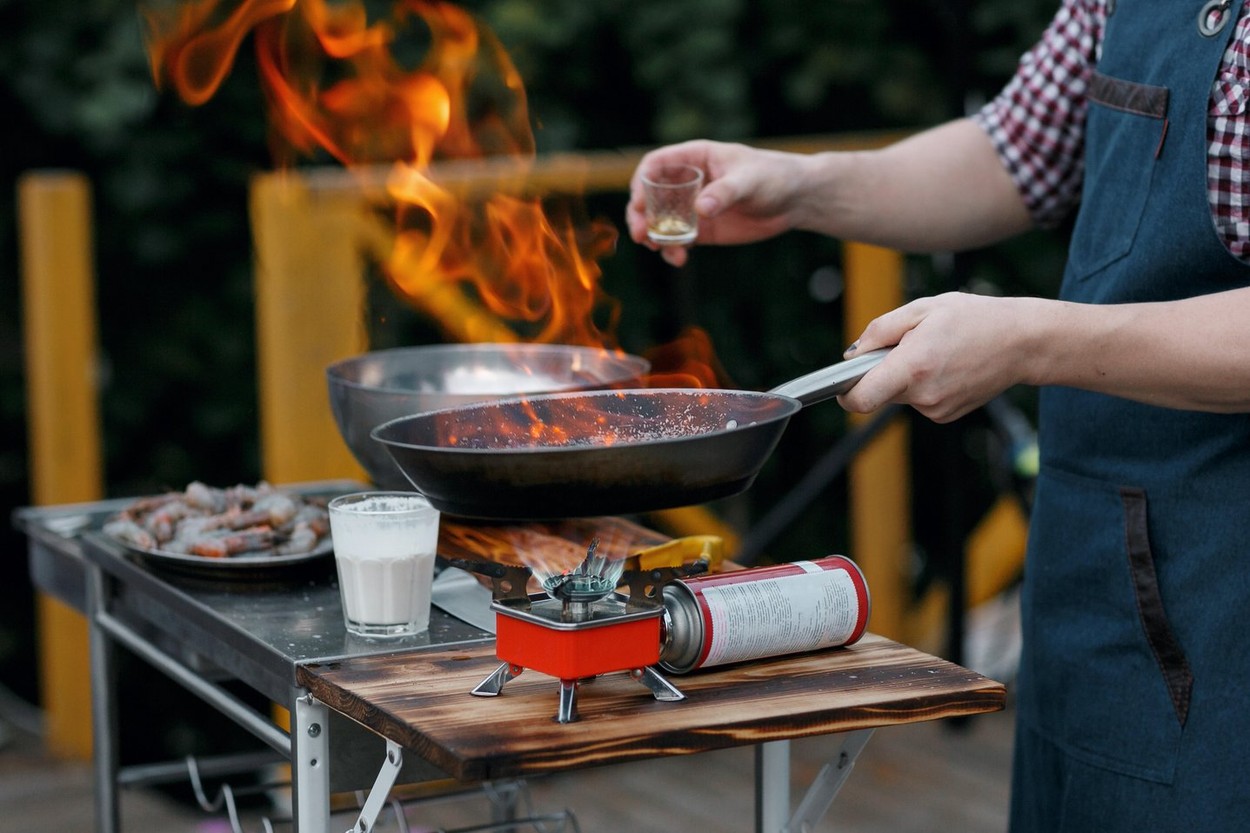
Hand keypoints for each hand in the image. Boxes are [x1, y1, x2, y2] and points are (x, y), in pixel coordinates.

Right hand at [626, 140, 811, 265]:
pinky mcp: (703, 230)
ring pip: (661, 222)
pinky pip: (679, 240)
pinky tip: (679, 259)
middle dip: (640, 216)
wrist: (796, 200)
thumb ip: (725, 193)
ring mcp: (693, 207)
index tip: (638, 203)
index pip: (656, 165)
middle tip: (641, 235)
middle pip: (650, 197)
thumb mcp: (750, 180)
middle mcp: (688, 182)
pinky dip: (673, 250)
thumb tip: (700, 209)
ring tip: (661, 250)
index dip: (641, 182)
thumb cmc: (774, 177)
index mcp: (695, 159)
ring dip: (654, 237)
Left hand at [838, 292, 1039, 422]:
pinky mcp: (946, 416)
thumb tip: (853, 353)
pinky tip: (947, 366)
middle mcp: (923, 394)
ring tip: (936, 352)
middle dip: (882, 371)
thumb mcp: (923, 309)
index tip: (841, 385)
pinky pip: (919, 400)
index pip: (861, 399)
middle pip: (879, 392)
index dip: (844, 395)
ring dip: (905, 376)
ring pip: (900, 395)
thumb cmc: (974, 319)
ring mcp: (936, 409)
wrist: (1023, 343)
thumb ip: (880, 330)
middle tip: (908, 345)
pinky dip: (923, 384)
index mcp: (913, 367)